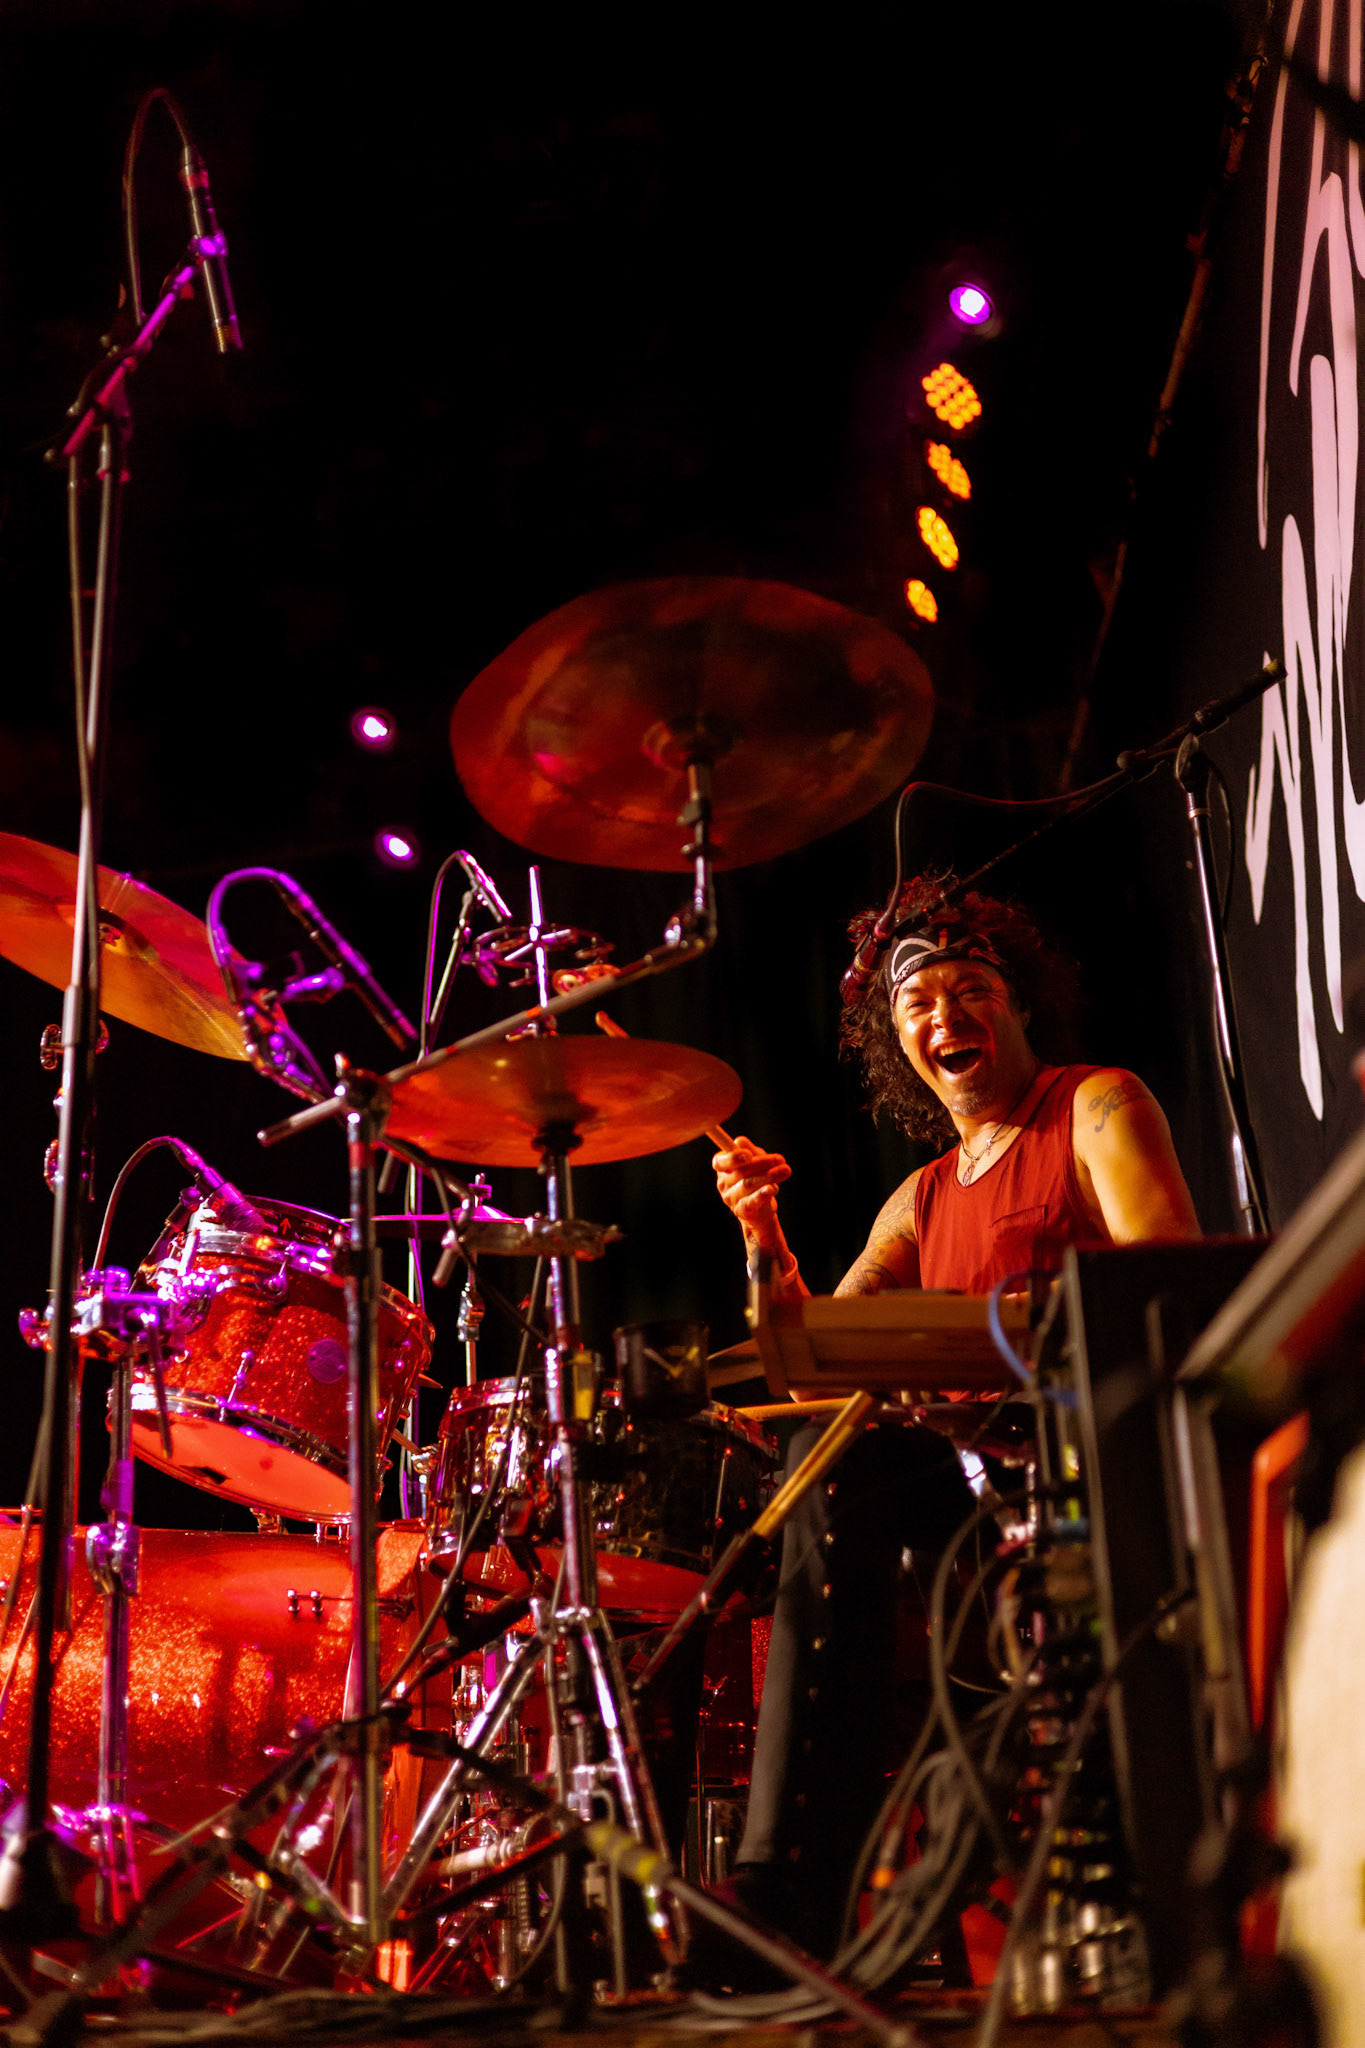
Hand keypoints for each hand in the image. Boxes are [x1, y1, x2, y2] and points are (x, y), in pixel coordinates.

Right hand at [712, 1135, 791, 1255]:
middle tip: (779, 1159)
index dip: (732, 1158)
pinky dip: (761, 1194)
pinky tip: (771, 1189)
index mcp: (723, 1168)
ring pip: (748, 1184)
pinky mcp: (741, 1210)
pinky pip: (751, 1201)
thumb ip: (750, 1151)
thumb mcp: (756, 1161)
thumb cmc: (757, 1178)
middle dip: (761, 1163)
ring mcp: (731, 1198)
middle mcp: (723, 1183)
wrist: (760, 1209)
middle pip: (740, 1172)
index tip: (748, 1155)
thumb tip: (740, 1141)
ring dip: (768, 1176)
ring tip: (785, 1171)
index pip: (720, 1162)